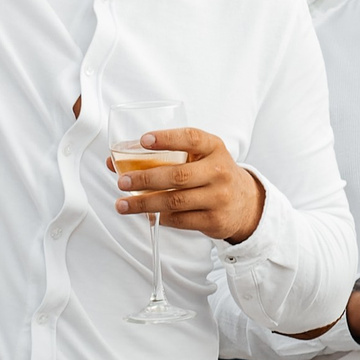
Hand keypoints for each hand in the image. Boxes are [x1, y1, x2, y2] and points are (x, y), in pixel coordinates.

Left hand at [112, 127, 264, 243]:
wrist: (245, 203)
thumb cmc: (211, 174)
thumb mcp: (198, 157)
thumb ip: (163, 155)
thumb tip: (114, 161)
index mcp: (214, 148)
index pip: (191, 138)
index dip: (166, 139)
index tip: (143, 140)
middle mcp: (219, 171)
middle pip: (177, 175)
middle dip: (145, 179)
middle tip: (122, 181)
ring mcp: (219, 197)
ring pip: (175, 201)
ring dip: (144, 204)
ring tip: (122, 204)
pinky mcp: (215, 220)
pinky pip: (180, 220)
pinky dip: (160, 218)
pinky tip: (149, 215)